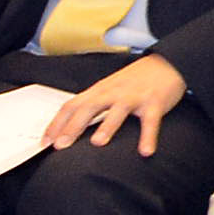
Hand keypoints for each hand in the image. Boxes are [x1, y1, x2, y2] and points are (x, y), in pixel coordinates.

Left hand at [49, 52, 183, 148]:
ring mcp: (134, 97)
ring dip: (108, 126)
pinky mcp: (155, 102)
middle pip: (89, 107)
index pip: (72, 105)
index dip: (57, 123)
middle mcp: (114, 92)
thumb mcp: (110, 88)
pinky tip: (146, 151)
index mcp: (100, 90)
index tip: (45, 141)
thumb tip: (70, 125)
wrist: (168, 63)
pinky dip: (148, 136)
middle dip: (74, 126)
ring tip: (98, 143)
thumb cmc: (136, 79)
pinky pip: (151, 121)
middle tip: (61, 145)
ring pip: (118, 110)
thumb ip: (93, 103)